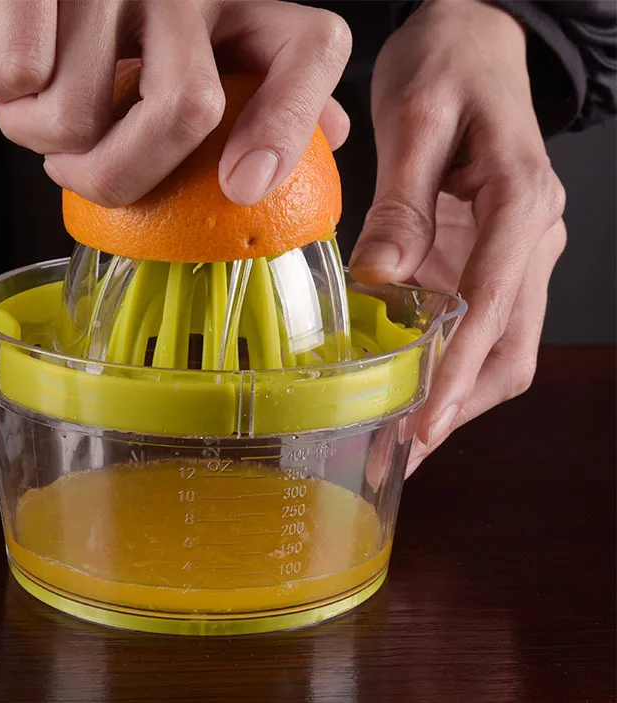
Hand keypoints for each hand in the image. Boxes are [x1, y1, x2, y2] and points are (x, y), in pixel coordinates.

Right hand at [0, 0, 351, 206]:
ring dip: (36, 134)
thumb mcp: (201, 54)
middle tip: (74, 175)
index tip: (242, 188)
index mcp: (248, 8)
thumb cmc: (115, 29)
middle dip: (116, 177)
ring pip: (78, 110)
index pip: (309, 50)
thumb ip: (266, 94)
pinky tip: (1, 69)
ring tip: (32, 109)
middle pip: (184, 111)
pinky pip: (20, 72)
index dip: (285, 125)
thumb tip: (329, 138)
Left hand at [348, 0, 565, 476]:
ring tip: (400, 441)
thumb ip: (402, 201)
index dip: (460, 370)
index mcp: (522, 200)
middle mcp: (531, 237)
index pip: (496, 302)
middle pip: (512, 345)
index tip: (425, 422)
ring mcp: (515, 254)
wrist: (473, 40)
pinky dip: (446, 366)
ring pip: (502, 346)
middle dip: (461, 404)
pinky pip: (478, 327)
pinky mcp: (490, 259)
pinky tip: (406, 392)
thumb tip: (380, 278)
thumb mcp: (417, 118)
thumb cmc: (450, 62)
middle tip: (405, 452)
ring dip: (456, 397)